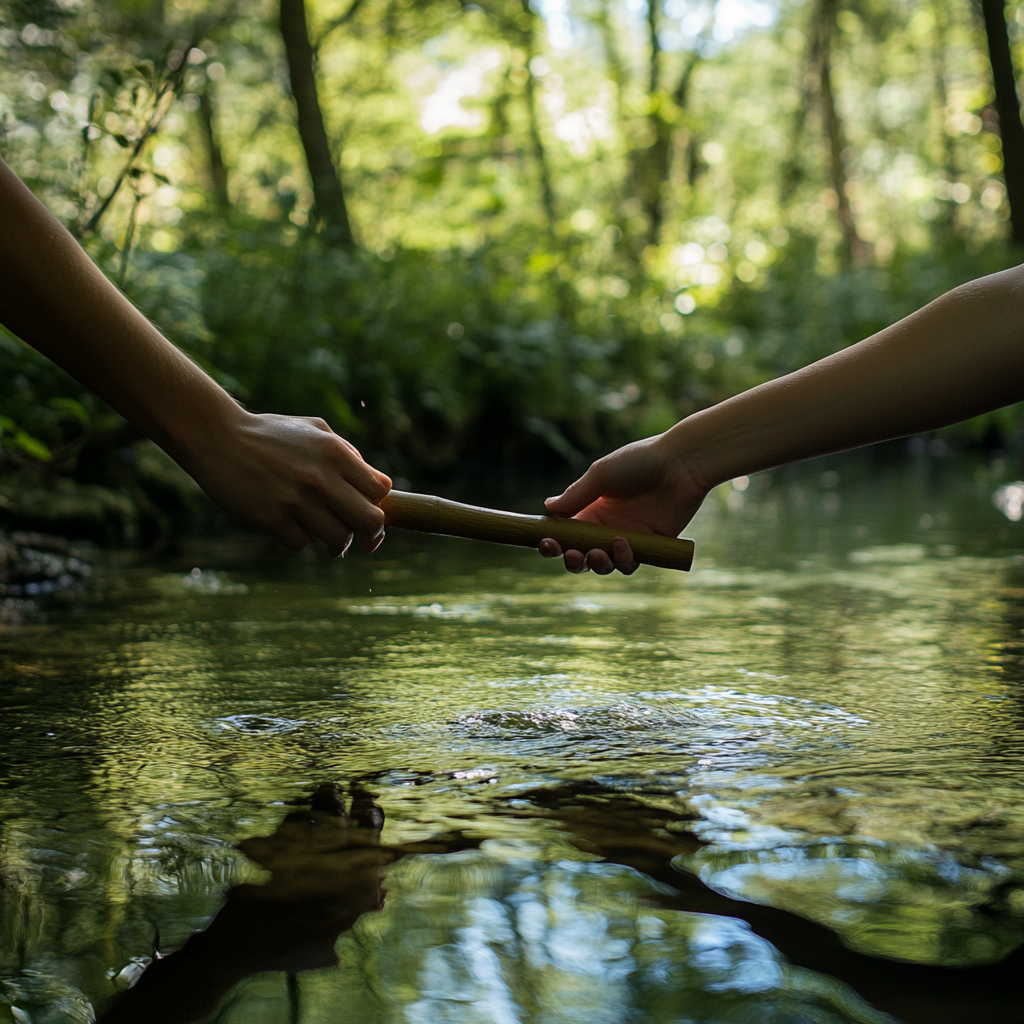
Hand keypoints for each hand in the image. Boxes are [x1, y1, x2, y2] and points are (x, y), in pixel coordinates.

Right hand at [181, 410, 391, 556]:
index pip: (380, 490)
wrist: (217, 438)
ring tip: (329, 540)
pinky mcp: (271, 519)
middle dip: (371, 534)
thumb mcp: (313, 429)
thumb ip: (346, 453)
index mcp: (334, 452)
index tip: (368, 510)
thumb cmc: (270, 435)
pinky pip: (301, 544)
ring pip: (339, 540)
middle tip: (363, 538)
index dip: (379, 504)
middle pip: (370, 521)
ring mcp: (295, 500)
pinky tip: (289, 526)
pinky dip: (299, 539)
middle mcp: (320, 477)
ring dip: (336, 544)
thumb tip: (374, 485)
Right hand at [539, 433, 707, 573]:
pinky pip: (629, 564)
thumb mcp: (602, 474)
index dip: (553, 542)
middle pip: (581, 555)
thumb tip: (548, 508)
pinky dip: (622, 560)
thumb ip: (576, 494)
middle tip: (571, 555)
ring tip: (598, 551)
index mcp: (590, 509)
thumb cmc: (640, 461)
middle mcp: (606, 527)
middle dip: (571, 560)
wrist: (681, 464)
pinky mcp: (649, 547)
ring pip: (603, 565)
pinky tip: (623, 543)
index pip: (565, 533)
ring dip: (596, 563)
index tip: (546, 544)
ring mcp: (627, 539)